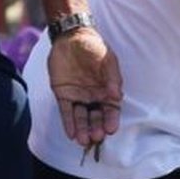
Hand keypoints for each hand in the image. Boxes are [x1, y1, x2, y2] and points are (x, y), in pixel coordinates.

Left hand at [48, 28, 122, 148]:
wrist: (71, 38)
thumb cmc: (94, 48)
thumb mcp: (107, 60)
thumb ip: (112, 78)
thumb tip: (116, 96)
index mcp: (107, 90)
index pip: (111, 109)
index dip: (111, 119)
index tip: (111, 129)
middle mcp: (93, 96)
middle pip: (96, 117)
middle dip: (96, 128)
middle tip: (96, 137)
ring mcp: (78, 97)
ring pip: (81, 117)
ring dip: (82, 129)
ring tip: (82, 140)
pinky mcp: (63, 95)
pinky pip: (66, 111)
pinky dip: (68, 123)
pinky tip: (71, 133)